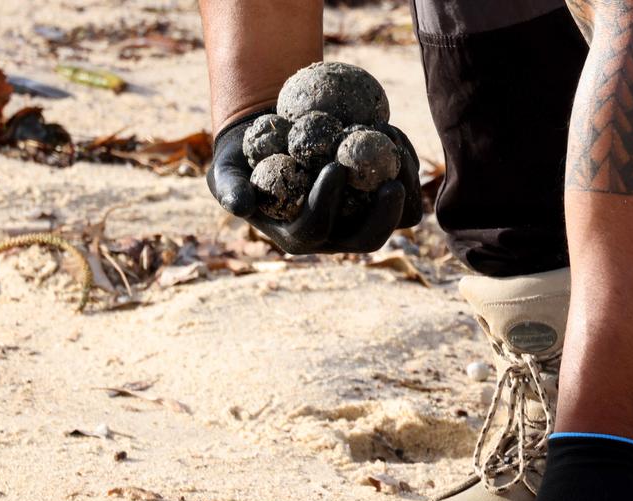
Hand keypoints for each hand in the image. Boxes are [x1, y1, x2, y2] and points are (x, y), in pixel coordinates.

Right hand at [206, 110, 422, 254]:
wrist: (270, 139)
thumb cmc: (244, 158)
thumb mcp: (225, 170)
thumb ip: (228, 188)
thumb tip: (240, 207)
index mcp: (297, 235)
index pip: (316, 229)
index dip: (326, 203)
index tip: (334, 167)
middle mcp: (334, 234)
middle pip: (368, 239)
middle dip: (385, 215)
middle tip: (392, 181)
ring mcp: (361, 216)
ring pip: (398, 217)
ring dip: (406, 185)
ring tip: (394, 141)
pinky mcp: (379, 195)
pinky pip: (406, 188)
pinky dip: (404, 161)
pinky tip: (393, 130)